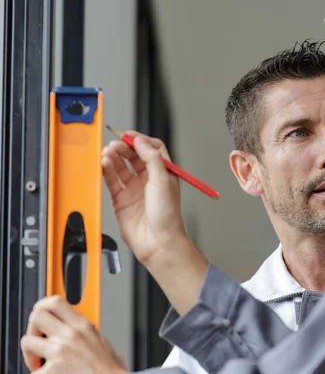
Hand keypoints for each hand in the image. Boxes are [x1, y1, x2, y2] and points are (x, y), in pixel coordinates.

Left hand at [20, 296, 126, 373]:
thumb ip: (89, 331)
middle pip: (37, 316)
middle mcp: (70, 335)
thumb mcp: (102, 341)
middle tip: (38, 339)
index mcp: (82, 326)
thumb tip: (86, 329)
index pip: (55, 302)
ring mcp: (58, 352)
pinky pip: (33, 369)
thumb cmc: (108, 369)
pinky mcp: (50, 370)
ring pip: (27, 341)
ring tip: (38, 361)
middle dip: (33, 328)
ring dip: (30, 353)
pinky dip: (38, 372)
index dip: (42, 306)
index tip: (40, 314)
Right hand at [102, 131, 187, 264]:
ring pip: (120, 167)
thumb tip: (141, 141)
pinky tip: (104, 164)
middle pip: (133, 156)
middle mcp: (148, 180)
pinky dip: (106, 170)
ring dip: (113, 158)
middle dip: (123, 148)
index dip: (140, 140)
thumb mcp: (163, 180)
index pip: (151, 149)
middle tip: (115, 145)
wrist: (158, 241)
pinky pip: (111, 181)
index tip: (129, 136)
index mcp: (163, 173)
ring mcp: (134, 189)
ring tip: (107, 154)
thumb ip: (152, 158)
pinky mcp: (121, 200)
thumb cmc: (167, 216)